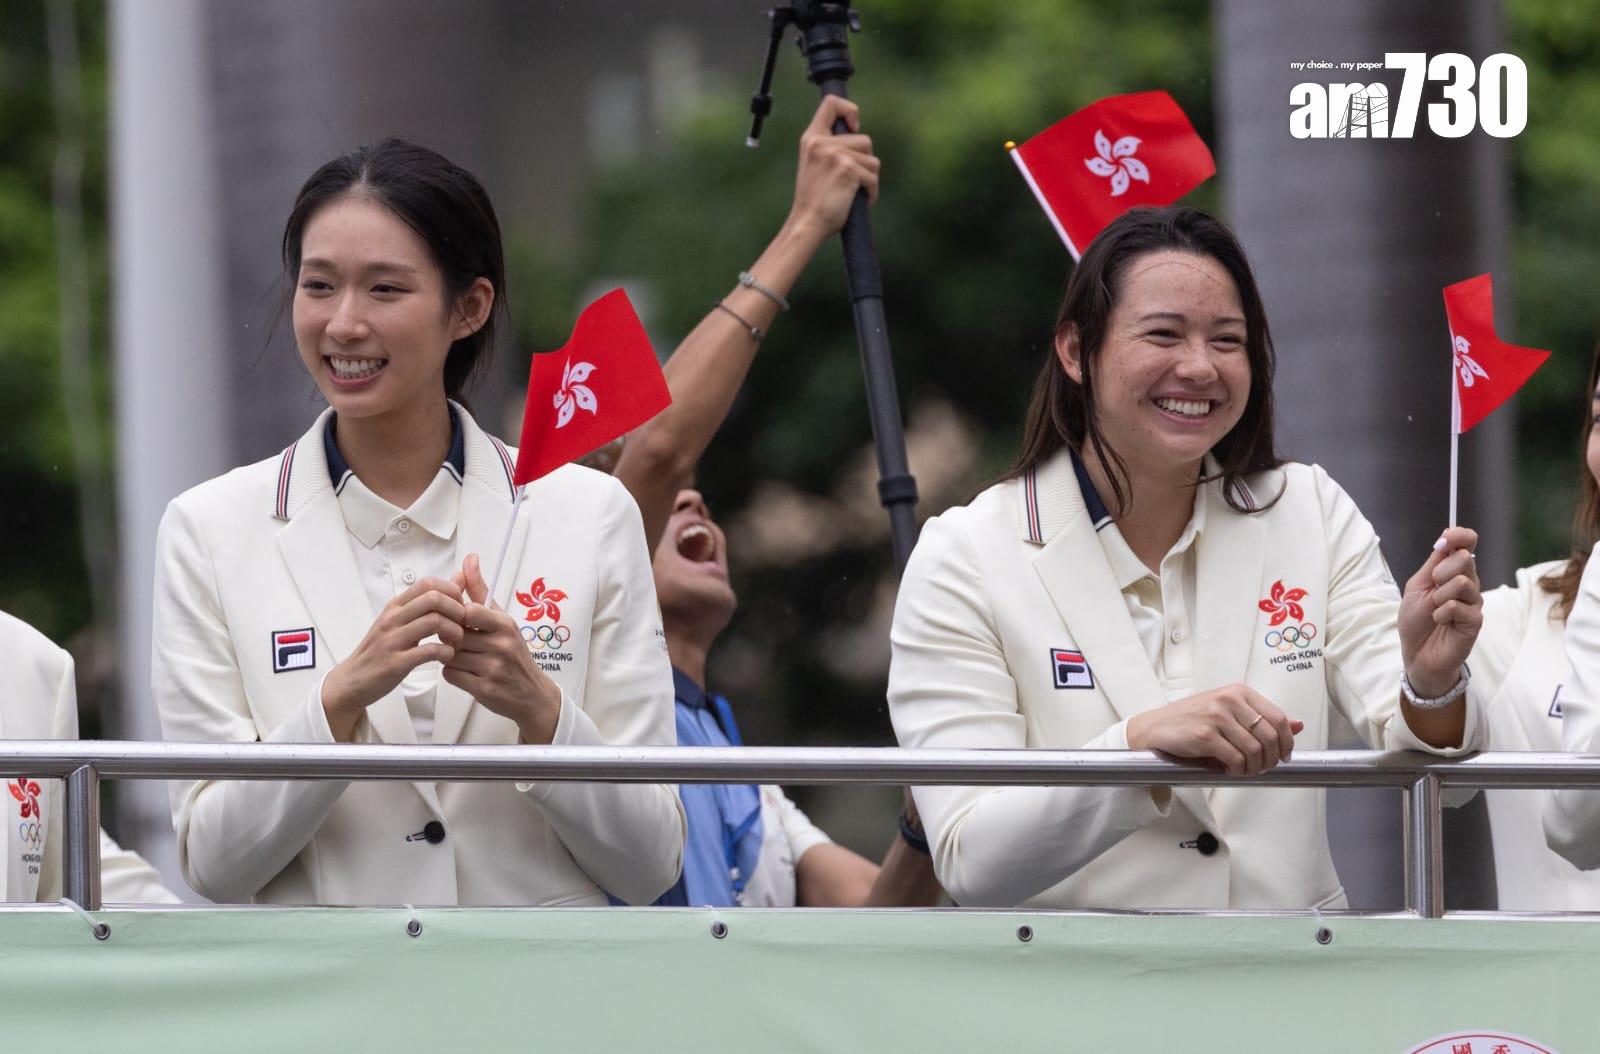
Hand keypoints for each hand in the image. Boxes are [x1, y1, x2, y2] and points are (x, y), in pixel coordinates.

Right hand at [321, 577, 465, 739]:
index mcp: (396, 606)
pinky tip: (446, 656)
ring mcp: (393, 640)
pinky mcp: (395, 663)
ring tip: (456, 642)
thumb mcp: (401, 621)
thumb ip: (427, 603)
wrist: (353, 680)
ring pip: (434, 622)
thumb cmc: (381, 650)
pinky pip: (429, 651)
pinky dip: (446, 652)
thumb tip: (457, 579)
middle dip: (457, 610)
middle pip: (434, 598)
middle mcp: (393, 618)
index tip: (459, 607)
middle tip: (462, 625)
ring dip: (455, 632)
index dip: (452, 591)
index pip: (428, 583)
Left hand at [443, 553, 562, 743]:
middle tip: (456, 640)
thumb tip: (469, 560)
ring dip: (449, 655)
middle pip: (454, 634)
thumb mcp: (502, 619)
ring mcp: (493, 668)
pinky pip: (451, 675)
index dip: (455, 615)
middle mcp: (501, 645)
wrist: (532, 694)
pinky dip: (452, 673)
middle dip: (450, 637)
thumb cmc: (514, 653)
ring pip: (449, 654)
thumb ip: (480, 590)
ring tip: (462, 656)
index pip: (469, 611)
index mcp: (505, 624)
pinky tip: (464, 671)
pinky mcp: (484, 688)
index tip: (458, 620)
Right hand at [786, 96, 880, 240]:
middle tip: (849, 180)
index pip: (831, 103)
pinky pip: (873, 177)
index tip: (854, 127)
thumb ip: (829, 145)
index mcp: (811, 138)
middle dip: (864, 161)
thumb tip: (857, 133)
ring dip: (868, 177)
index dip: (849, 109)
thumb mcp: (814, 163)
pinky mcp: (848, 169)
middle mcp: (821, 142)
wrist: (807, 223)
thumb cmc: (813, 199)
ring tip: (852, 191)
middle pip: (864, 139)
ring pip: (872, 159)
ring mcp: (835, 154)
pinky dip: (871, 192)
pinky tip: (857, 200)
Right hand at [1125, 684, 1304, 776]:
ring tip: (1243, 771)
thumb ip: (1262, 718)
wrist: (1155, 727)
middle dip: (1271, 760)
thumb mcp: (1229, 713)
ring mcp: (1217, 716)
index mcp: (1239, 691)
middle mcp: (1230, 699)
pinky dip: (1237, 771)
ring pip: (1255, 751)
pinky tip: (1228, 769)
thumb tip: (1299, 725)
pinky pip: (1236, 760)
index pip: (1279, 718)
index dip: (1287, 742)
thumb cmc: (1192, 721)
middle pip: (1271, 737)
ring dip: (1253, 769)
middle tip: (1261, 769)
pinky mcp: (1205, 734)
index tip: (1283, 756)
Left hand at [1399, 525, 1481, 697]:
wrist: (1417, 653)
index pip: (1467, 544)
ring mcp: (1474, 602)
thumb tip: (1445, 538)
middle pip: (1465, 559)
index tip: (1446, 538)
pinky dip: (1442, 614)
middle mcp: (1468, 584)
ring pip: (1463, 582)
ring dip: (1440, 596)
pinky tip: (1440, 622)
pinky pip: (1458, 606)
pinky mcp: (1475, 621)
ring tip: (1434, 610)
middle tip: (1431, 591)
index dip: (1460, 536)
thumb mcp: (1417, 586)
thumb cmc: (1416, 620)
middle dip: (1441, 572)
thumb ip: (1433, 563)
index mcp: (1453, 572)